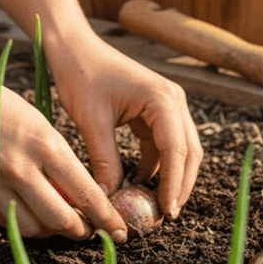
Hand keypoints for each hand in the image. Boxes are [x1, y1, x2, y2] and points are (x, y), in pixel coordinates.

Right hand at [0, 57, 128, 241]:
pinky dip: (23, 223)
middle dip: (80, 231)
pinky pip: (5, 221)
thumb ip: (62, 162)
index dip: (106, 218)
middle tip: (88, 232)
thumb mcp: (43, 126)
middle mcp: (21, 168)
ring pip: (32, 228)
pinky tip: (31, 214)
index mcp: (46, 146)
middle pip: (61, 219)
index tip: (120, 231)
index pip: (86, 193)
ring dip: (51, 232)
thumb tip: (83, 199)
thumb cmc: (5, 110)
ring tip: (59, 224)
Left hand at [48, 33, 202, 224]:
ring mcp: (167, 105)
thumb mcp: (92, 122)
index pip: (177, 151)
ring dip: (170, 177)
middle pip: (188, 152)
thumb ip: (104, 161)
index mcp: (163, 99)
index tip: (166, 213)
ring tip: (153, 207)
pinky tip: (140, 184)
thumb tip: (108, 199)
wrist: (74, 47)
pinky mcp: (155, 110)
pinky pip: (163, 144)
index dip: (174, 185)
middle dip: (179, 185)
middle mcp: (173, 101)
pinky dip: (156, 166)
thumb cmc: (81, 76)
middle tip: (164, 216)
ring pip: (179, 150)